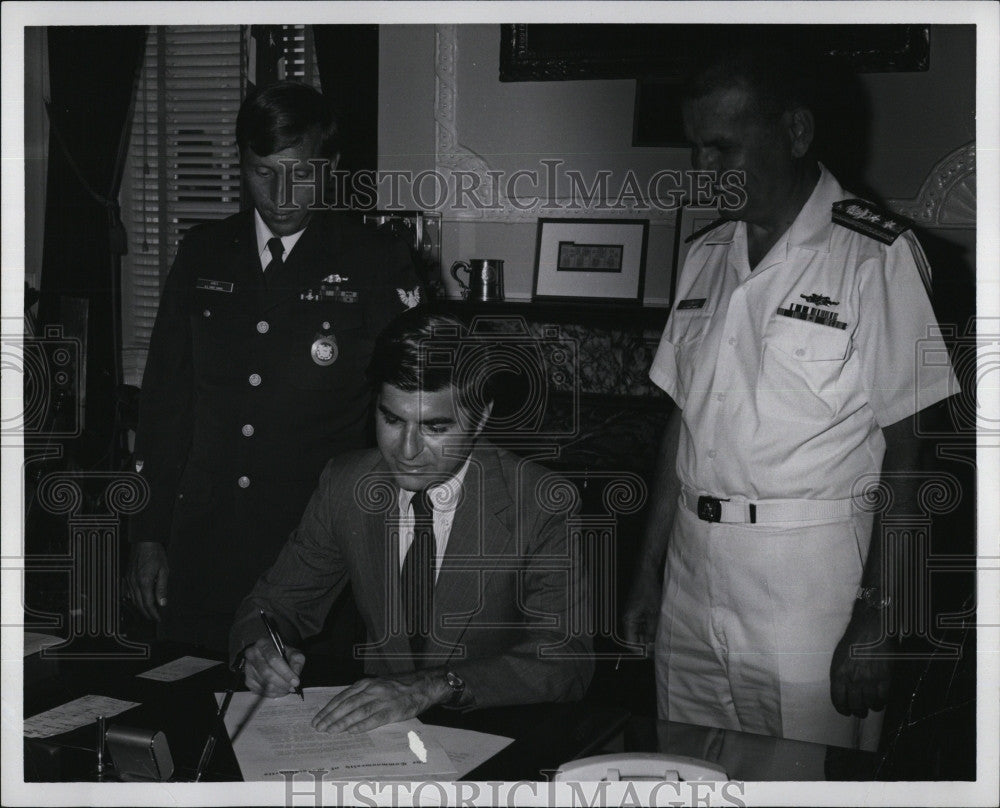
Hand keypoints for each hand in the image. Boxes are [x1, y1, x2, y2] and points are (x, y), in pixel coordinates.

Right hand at [126, 542, 168, 620]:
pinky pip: (128, 593)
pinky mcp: (127, 577)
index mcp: (144, 582)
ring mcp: (129, 580)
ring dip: (140, 608)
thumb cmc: (156, 554)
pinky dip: (134, 600)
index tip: (158, 618)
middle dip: (147, 613)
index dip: (153, 613)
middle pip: (139, 604)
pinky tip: (138, 602)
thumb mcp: (164, 570)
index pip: (148, 603)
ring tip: (148, 612)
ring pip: (133, 599)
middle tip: (154, 618)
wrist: (145, 542)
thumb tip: (162, 602)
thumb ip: (162, 588)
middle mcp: (135, 583)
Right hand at [243, 636, 305, 697]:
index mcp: (263, 644)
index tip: (295, 681)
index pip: (273, 659)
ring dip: (278, 689)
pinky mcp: (248, 680)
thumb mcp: (293, 653)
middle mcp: (252, 654)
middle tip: (292, 687)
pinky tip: (279, 690)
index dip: (285, 672)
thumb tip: (295, 674)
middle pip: (267, 673)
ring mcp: (248, 668)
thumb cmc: (282, 654)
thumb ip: (297, 661)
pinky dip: (272, 694)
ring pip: (264, 684)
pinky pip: (260, 691)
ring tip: (287, 688)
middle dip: (282, 683)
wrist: (269, 656)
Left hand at [311, 670, 450, 733]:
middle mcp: (372, 690)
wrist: (423, 685)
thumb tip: (343, 707)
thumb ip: (362, 693)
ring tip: (330, 731)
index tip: (318, 718)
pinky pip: (374, 719)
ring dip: (342, 723)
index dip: (328, 708)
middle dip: (330, 717)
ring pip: (357, 712)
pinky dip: (361, 726)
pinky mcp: (392, 710)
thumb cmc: (399, 686)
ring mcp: (382, 700)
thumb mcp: (378, 684)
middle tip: (318, 727)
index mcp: (366, 683)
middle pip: (346, 705)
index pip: (342, 697)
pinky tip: (351, 732)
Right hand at [622, 567, 661, 654]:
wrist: (647, 572)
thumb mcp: (654, 612)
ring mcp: (635, 615)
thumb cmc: (648, 589)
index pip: (632, 643)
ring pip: (642, 632)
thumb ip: (652, 629)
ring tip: (663, 639)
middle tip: (661, 649)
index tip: (653, 656)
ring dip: (651, 636)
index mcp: (629, 620)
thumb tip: (654, 644)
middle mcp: (629, 619)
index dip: (642, 651)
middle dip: (648, 644)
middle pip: (637, 639)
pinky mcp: (640, 611)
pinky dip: (652, 628)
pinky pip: (645, 624)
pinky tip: (662, 629)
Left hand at [830, 604, 892, 717]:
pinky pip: (882, 699)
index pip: (838, 701)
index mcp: (838, 674)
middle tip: (860, 710)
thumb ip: (840, 676)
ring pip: (869, 706)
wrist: (870, 628)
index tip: (846, 711)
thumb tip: (843, 691)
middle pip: (855, 706)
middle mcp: (852, 680)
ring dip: (870, 707)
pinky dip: (881, 702)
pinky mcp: (884, 678)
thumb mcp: (838, 659)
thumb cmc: (853, 641)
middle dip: (857, 711)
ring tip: (870, 705)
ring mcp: (869, 680)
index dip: (842, 709)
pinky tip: (880, 700)